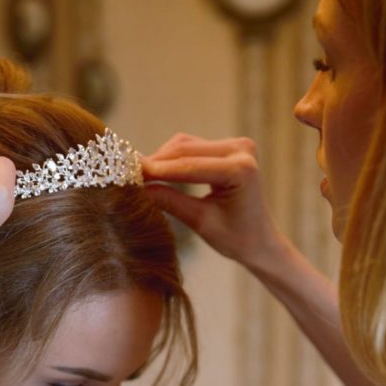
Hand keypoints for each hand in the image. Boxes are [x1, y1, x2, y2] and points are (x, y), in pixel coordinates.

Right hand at [142, 133, 282, 270]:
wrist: (260, 241)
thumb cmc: (236, 239)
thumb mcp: (201, 223)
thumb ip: (170, 202)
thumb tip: (138, 188)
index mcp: (241, 170)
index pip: (189, 167)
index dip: (156, 170)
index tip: (128, 173)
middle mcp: (241, 150)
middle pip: (185, 149)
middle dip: (155, 162)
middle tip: (125, 171)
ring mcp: (236, 145)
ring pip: (185, 145)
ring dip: (161, 159)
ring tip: (136, 173)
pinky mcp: (229, 146)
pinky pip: (192, 147)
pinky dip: (172, 158)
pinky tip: (153, 170)